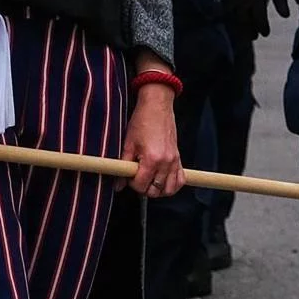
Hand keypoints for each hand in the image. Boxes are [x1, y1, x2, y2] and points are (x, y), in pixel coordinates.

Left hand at [124, 79, 184, 197]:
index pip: (141, 185)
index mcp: (151, 159)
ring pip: (169, 189)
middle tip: (137, 179)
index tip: (128, 177)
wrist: (157, 107)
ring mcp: (174, 161)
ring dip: (159, 190)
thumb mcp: (128, 144)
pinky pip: (180, 180)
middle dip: (144, 189)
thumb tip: (118, 185)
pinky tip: (163, 181)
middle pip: (156, 190)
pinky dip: (173, 185)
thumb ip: (123, 167)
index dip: (132, 184)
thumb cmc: (142, 122)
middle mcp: (165, 162)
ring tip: (149, 182)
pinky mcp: (179, 158)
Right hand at [221, 0, 286, 39]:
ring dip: (239, 25)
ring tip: (244, 31)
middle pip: (245, 21)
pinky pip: (227, 8)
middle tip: (253, 36)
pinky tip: (235, 18)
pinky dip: (231, 15)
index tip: (265, 33)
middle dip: (249, 31)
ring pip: (234, 17)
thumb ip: (280, 1)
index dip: (263, 28)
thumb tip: (286, 16)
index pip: (259, 20)